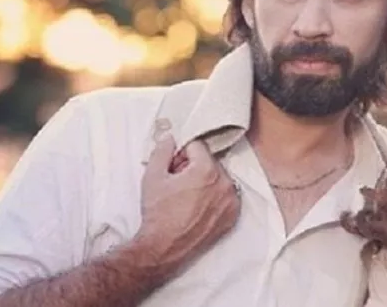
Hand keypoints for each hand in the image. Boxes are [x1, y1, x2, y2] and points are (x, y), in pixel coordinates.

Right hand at [130, 135, 240, 276]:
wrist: (164, 247)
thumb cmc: (158, 213)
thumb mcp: (153, 176)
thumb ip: (162, 150)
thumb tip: (171, 138)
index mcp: (207, 170)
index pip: (197, 146)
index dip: (181, 154)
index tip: (173, 166)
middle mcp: (225, 183)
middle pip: (209, 162)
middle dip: (193, 167)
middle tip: (178, 183)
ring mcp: (231, 201)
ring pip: (219, 178)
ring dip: (205, 182)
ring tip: (187, 197)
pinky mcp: (233, 215)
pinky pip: (226, 196)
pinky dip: (215, 197)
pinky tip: (198, 208)